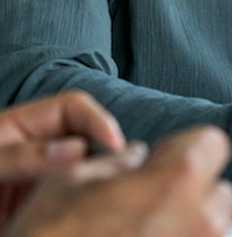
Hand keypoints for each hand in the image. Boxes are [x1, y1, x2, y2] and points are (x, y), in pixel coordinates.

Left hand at [0, 91, 125, 224]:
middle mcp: (34, 149)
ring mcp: (33, 178)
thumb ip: (24, 155)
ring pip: (78, 172)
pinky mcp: (30, 208)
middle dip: (103, 153)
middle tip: (117, 176)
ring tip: (99, 195)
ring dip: (91, 181)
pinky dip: (75, 206)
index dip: (99, 121)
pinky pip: (63, 202)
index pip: (74, 108)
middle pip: (84, 139)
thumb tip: (78, 149)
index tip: (115, 146)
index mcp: (21, 125)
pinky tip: (77, 214)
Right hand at [6, 126, 231, 236]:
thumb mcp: (68, 183)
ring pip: (211, 232)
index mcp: (177, 180)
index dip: (185, 150)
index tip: (163, 163)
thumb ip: (115, 163)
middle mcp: (200, 220)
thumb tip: (135, 158)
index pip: (212, 143)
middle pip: (219, 193)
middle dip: (192, 194)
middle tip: (152, 204)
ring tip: (142, 234)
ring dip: (186, 229)